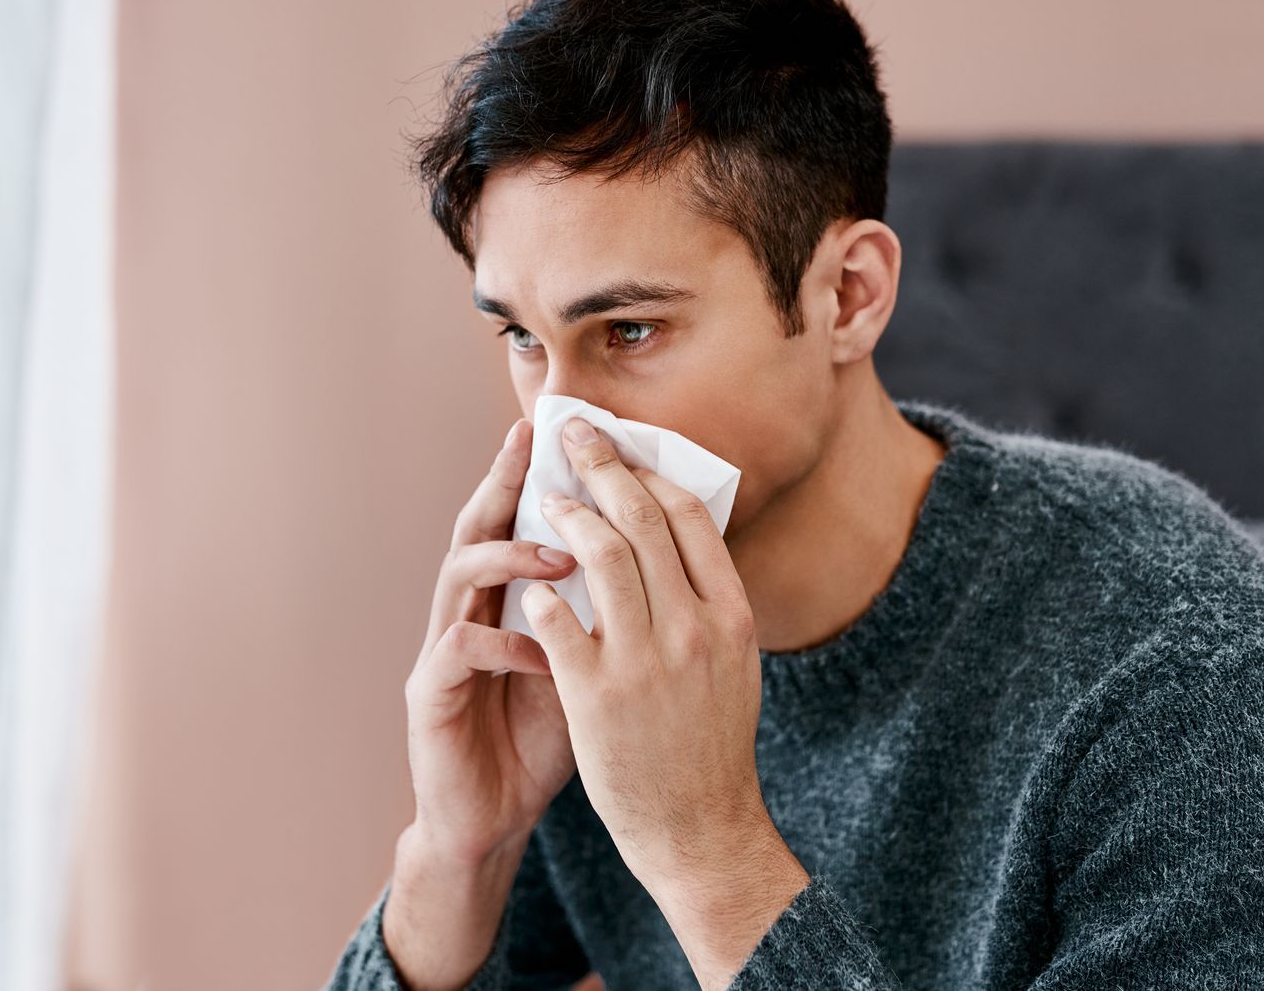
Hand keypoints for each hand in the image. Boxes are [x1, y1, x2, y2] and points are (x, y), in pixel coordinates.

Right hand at [400, 417, 582, 866]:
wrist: (493, 816)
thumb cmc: (545, 736)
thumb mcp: (589, 663)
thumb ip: (608, 612)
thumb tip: (671, 558)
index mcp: (505, 599)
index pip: (520, 520)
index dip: (540, 474)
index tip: (573, 432)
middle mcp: (468, 609)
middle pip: (478, 526)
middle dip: (504, 480)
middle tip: (535, 443)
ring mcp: (442, 648)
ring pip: (457, 572)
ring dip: (511, 555)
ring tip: (561, 555)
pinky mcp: (429, 693)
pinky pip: (462, 647)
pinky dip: (505, 639)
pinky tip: (542, 649)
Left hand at [519, 415, 768, 887]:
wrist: (699, 827)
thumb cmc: (711, 740)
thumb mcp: (732, 660)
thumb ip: (709, 598)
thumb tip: (682, 532)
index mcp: (729, 614)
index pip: (688, 516)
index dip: (649, 471)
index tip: (620, 448)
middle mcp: (692, 627)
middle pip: (641, 519)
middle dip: (601, 467)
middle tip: (571, 437)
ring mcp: (644, 660)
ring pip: (600, 556)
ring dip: (567, 517)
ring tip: (548, 501)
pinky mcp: (597, 696)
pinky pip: (558, 622)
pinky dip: (541, 593)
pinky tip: (531, 584)